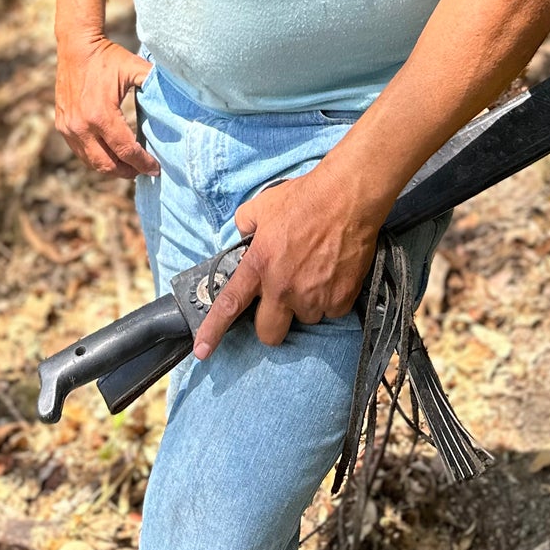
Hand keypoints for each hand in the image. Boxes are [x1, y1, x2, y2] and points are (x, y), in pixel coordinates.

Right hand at [54, 36, 159, 178]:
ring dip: (111, 168)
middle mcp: (82, 126)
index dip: (143, 163)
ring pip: (92, 162)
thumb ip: (154, 84)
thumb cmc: (108, 57)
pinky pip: (80, 151)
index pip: (126, 151)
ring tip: (128, 166)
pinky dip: (96, 157)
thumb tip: (177, 99)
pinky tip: (110, 154)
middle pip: (108, 164)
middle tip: (143, 170)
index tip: (156, 168)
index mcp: (101, 115)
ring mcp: (69, 127)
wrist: (76, 46)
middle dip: (128, 171)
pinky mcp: (62, 125)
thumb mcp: (134, 68)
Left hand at [192, 162, 380, 358]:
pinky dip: (331, 298)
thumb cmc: (303, 198)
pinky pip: (331, 311)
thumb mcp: (262, 205)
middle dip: (272, 323)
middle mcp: (282, 287)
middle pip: (269, 334)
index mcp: (259, 265)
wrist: (347, 198)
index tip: (202, 351)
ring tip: (314, 272)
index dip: (213, 331)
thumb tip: (244, 239)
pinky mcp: (340, 299)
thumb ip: (245, 225)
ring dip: (305, 304)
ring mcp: (312, 297)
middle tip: (281, 301)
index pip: (229, 305)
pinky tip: (333, 273)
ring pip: (304, 319)